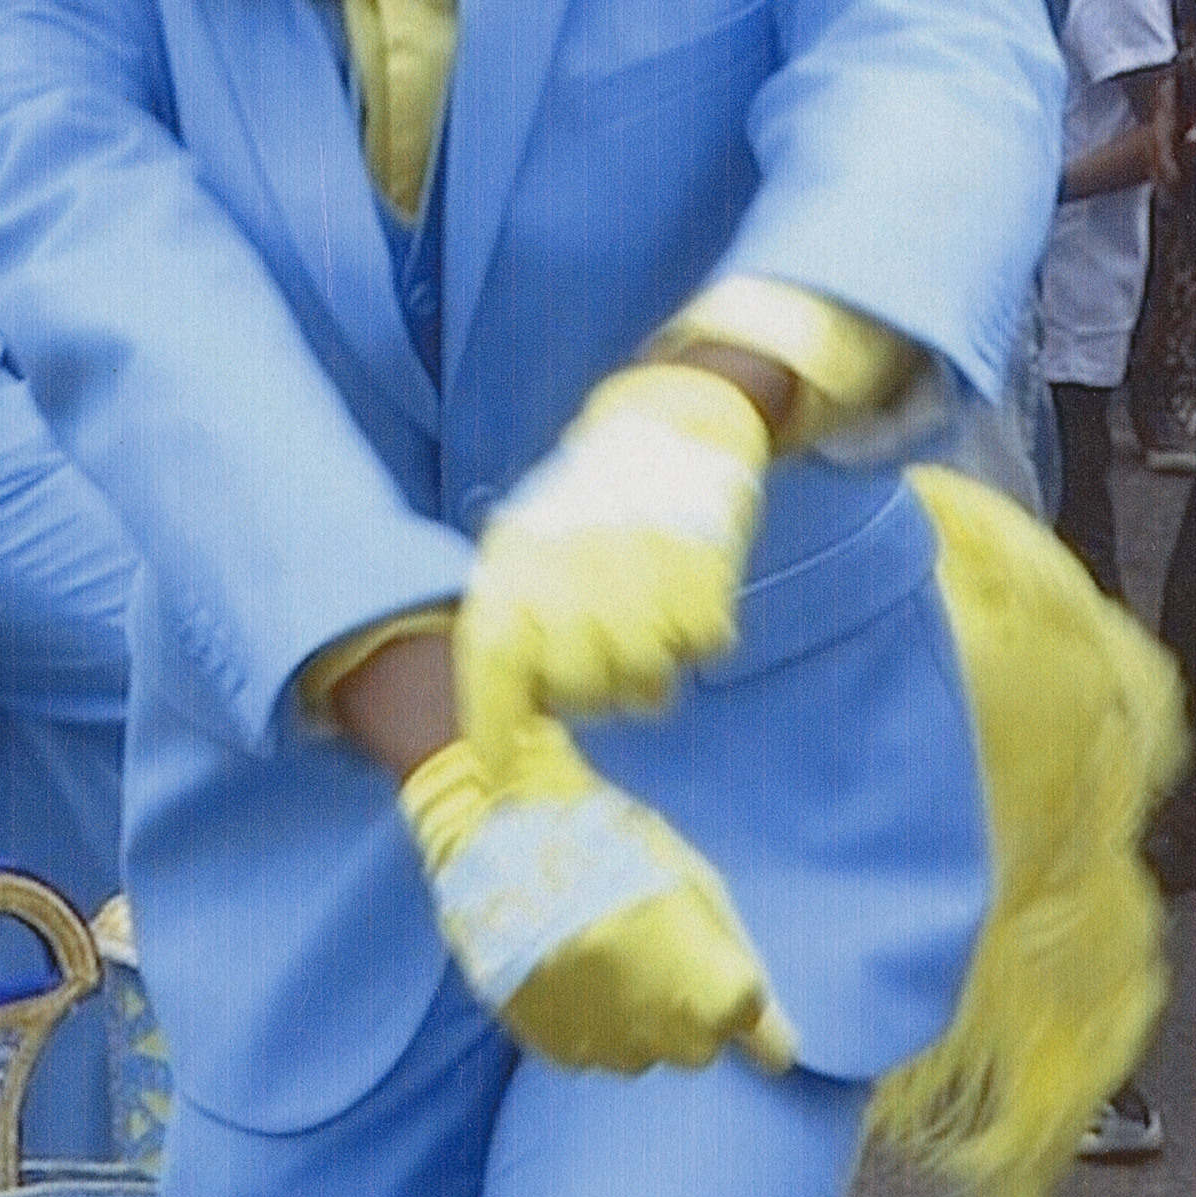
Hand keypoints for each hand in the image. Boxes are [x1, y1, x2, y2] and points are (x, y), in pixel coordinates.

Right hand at [402, 720, 797, 1073]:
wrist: (505, 850)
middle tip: (647, 948)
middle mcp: (676, 1041)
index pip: (770, 1045)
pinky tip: (566, 970)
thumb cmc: (616, 851)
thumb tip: (782, 1046)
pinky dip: (585, 1019)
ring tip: (597, 954)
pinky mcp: (558, 1053)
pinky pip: (592, 1050)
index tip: (716, 975)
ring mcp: (613, 1052)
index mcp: (721, 997)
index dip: (743, 1007)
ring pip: (643, 1052)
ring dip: (633, 1016)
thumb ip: (742, 964)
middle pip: (700, 1046)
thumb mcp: (700, 889)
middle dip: (685, 1008)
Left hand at [454, 357, 775, 729]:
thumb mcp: (524, 545)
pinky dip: (699, 636)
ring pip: (644, 682)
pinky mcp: (705, 571)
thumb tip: (513, 706)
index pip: (492, 661)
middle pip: (577, 691)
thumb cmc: (588, 507)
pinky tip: (685, 601)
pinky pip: (703, 647)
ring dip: (648, 676)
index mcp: (518, 561)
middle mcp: (573, 571)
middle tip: (600, 670)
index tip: (494, 768)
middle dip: (588, 699)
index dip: (490, 723)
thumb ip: (509, 620)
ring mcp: (640, 573)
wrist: (669, 428)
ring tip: (647, 637)